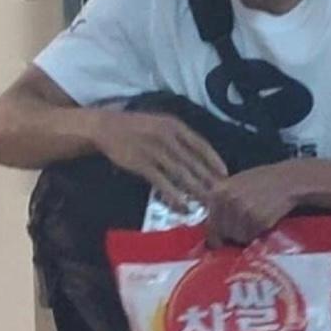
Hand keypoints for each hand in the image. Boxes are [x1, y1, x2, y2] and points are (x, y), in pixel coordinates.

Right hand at [94, 111, 227, 209]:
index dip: (214, 159)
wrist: (106, 128)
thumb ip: (178, 137)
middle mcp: (167, 137)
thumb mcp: (160, 124)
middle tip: (220, 194)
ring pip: (181, 173)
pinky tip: (182, 206)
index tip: (224, 174)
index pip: (200, 144)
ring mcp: (155, 151)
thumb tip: (197, 156)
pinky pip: (162, 183)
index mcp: (174, 125)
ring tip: (206, 203)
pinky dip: (173, 195)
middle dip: (208, 179)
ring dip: (195, 190)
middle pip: (193, 161)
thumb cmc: (136, 127)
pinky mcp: (142, 164)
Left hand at [207, 162, 304, 246]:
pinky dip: (256, 233)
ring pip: (237, 236)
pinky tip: (262, 221)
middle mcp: (228, 201)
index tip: (218, 241)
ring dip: (245, 234)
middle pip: (222, 232)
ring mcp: (243, 211)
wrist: (287, 180)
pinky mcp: (259, 220)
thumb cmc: (261, 181)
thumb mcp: (234, 183)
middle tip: (242, 227)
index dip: (215, 235)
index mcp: (218, 192)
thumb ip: (220, 201)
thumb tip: (210, 224)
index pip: (209, 224)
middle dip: (231, 234)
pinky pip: (251, 236)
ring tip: (253, 221)